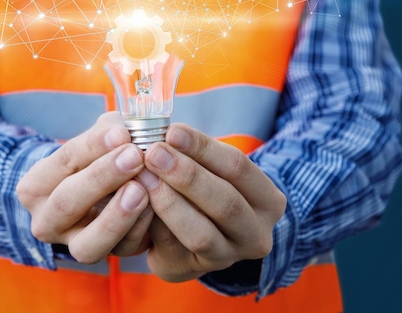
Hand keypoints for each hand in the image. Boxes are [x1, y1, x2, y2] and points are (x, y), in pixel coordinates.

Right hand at [16, 112, 152, 263]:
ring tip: (141, 190)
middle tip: (134, 157)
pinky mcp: (105, 255)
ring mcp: (73, 244)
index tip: (122, 133)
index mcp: (36, 186)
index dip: (93, 146)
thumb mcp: (99, 137)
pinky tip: (154, 208)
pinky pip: (120, 250)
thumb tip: (127, 130)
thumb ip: (111, 130)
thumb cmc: (98, 156)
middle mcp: (46, 221)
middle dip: (102, 178)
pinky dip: (138, 230)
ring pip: (88, 243)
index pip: (63, 161)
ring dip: (116, 217)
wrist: (99, 190)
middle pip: (67, 202)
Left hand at [138, 123, 285, 281]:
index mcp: (267, 200)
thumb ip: (191, 151)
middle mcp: (255, 234)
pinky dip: (152, 223)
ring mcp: (226, 258)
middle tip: (153, 153)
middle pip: (225, 203)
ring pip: (201, 234)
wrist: (194, 230)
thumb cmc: (202, 184)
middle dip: (186, 175)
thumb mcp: (209, 166)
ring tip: (143, 176)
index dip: (203, 148)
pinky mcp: (192, 269)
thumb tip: (161, 131)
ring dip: (169, 202)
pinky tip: (133, 201)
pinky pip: (171, 248)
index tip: (172, 131)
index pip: (238, 167)